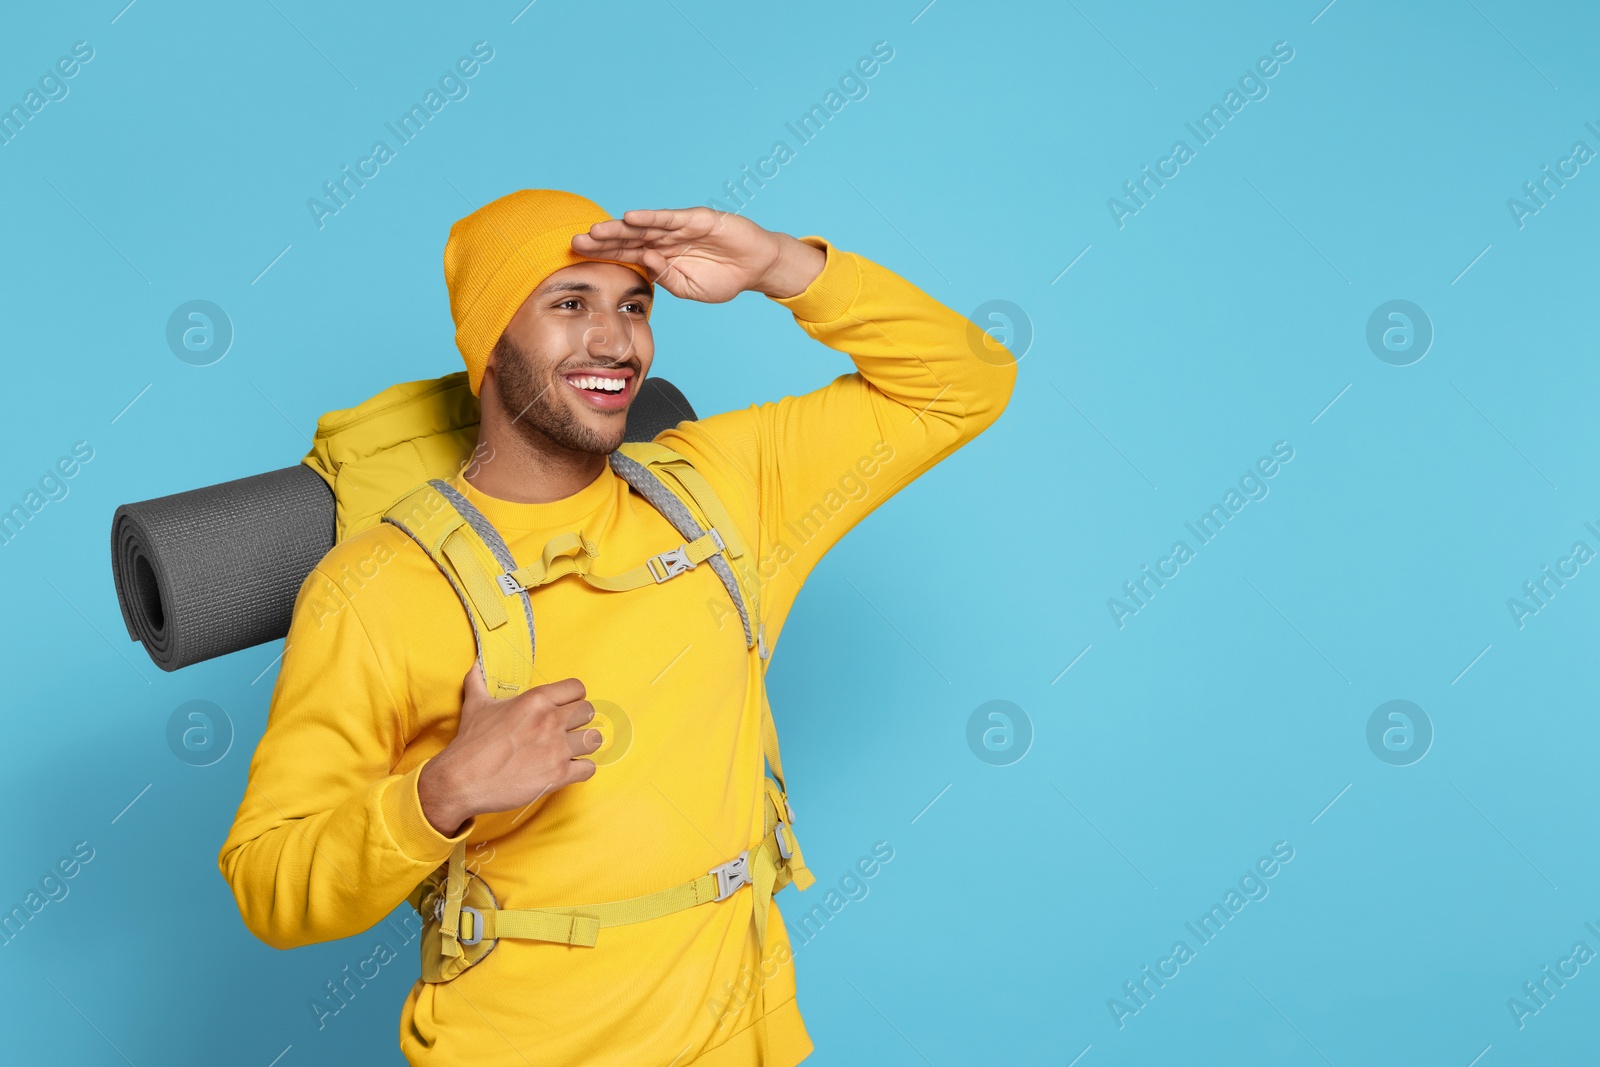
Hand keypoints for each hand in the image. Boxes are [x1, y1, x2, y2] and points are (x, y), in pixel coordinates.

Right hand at [417, 661, 601, 836]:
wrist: (461, 780)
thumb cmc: (470, 742)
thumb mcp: (475, 704)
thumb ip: (479, 680)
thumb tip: (476, 664)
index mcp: (536, 700)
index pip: (577, 688)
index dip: (573, 698)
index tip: (565, 707)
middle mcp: (550, 721)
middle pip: (589, 712)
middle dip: (580, 721)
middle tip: (566, 730)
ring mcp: (556, 749)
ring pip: (594, 739)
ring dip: (584, 745)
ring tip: (570, 750)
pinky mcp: (557, 775)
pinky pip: (589, 768)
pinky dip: (581, 769)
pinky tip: (568, 769)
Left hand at [572, 207, 825, 302]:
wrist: (756, 268)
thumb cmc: (722, 278)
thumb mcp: (689, 289)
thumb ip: (666, 278)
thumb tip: (645, 263)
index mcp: (660, 256)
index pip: (626, 253)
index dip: (603, 254)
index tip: (577, 256)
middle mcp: (665, 239)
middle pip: (628, 238)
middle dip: (603, 240)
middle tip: (576, 241)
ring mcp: (679, 228)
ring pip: (644, 227)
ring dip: (620, 228)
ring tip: (597, 230)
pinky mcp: (697, 219)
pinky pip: (670, 219)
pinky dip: (651, 217)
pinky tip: (631, 217)